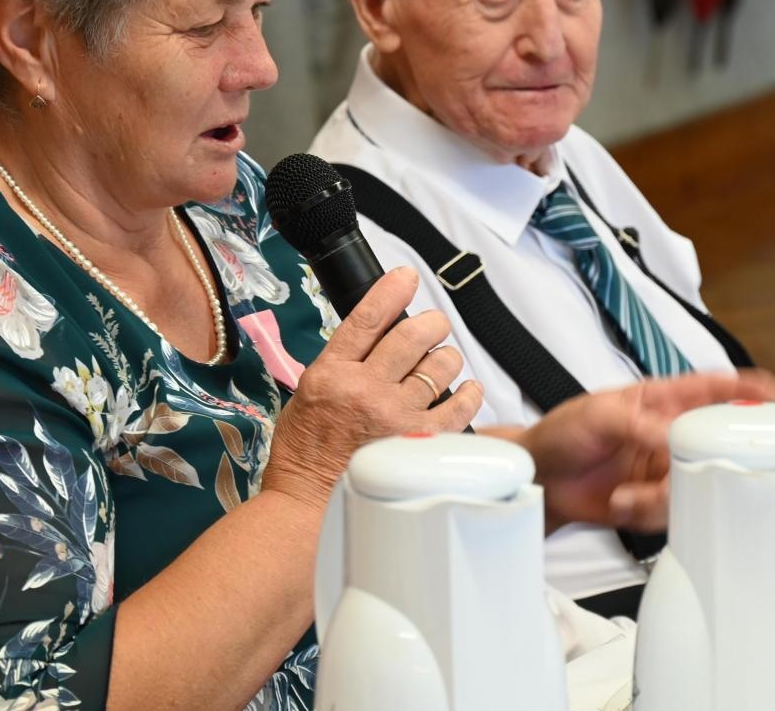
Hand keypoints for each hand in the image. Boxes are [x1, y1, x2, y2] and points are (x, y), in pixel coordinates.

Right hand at [261, 268, 483, 512]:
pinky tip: (467, 388)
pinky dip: (467, 393)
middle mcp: (364, 390)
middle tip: (434, 326)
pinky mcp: (417, 442)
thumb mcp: (310, 388)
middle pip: (412, 336)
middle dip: (431, 323)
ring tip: (441, 362)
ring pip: (439, 367)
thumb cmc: (306, 446)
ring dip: (445, 358)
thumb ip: (343, 360)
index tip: (408, 276)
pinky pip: (458, 407)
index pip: (368, 318)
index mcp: (333, 372)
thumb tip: (378, 334)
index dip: (392, 290)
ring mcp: (393, 416)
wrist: (307, 497)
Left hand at [519, 369, 774, 533]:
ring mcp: (661, 469)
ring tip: (628, 493)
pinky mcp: (651, 501)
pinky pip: (671, 513)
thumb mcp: (597, 415)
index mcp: (657, 401)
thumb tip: (668, 435)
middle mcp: (666, 434)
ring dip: (662, 495)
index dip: (739, 387)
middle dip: (706, 459)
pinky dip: (646, 513)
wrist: (540, 479)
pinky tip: (620, 503)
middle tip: (691, 468)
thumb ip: (637, 422)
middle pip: (710, 443)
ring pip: (694, 485)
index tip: (769, 389)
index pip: (705, 388)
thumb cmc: (562, 433)